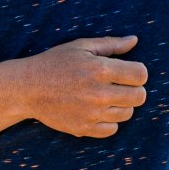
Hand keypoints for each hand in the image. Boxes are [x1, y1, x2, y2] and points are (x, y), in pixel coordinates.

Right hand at [15, 36, 148, 137]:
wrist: (28, 88)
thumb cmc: (55, 62)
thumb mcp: (81, 46)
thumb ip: (110, 44)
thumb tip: (134, 40)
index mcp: (100, 69)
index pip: (140, 75)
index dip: (138, 72)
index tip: (129, 71)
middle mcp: (99, 93)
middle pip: (139, 97)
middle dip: (134, 89)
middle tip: (122, 85)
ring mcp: (92, 114)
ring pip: (127, 114)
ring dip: (122, 104)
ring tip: (107, 96)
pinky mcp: (84, 128)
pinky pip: (112, 129)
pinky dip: (109, 121)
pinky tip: (99, 110)